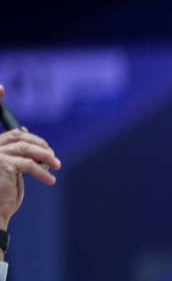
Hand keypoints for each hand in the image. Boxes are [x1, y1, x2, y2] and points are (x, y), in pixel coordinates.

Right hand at [0, 102, 61, 230]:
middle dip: (40, 143)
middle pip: (19, 136)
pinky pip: (28, 164)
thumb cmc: (3, 193)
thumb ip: (17, 151)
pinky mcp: (1, 165)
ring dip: (45, 156)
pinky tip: (50, 181)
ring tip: (56, 166)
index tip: (0, 86)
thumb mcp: (11, 169)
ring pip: (26, 148)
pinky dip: (42, 172)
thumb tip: (27, 132)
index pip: (0, 124)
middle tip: (53, 157)